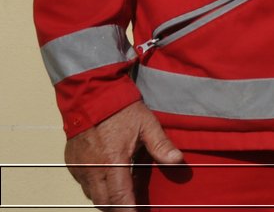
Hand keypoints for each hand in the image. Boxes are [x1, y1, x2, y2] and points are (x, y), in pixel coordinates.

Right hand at [64, 101, 182, 210]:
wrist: (92, 97)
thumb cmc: (121, 110)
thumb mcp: (147, 124)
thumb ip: (161, 145)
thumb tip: (177, 160)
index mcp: (112, 161)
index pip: (120, 196)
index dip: (128, 210)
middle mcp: (93, 169)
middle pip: (105, 202)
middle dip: (119, 208)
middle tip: (132, 208)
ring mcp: (80, 168)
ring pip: (93, 196)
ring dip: (107, 200)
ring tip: (123, 197)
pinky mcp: (73, 165)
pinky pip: (85, 186)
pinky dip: (97, 189)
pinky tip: (109, 183)